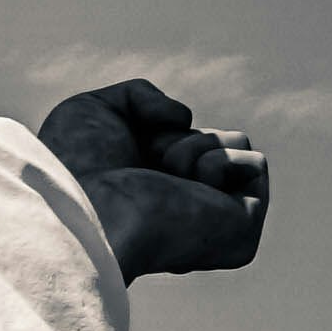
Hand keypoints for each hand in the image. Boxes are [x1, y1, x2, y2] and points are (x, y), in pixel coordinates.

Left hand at [39, 79, 269, 283]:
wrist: (85, 207)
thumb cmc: (75, 168)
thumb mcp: (95, 110)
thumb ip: (140, 97)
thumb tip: (184, 119)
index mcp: (151, 194)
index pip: (178, 137)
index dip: (152, 129)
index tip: (116, 158)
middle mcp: (183, 213)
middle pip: (207, 137)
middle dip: (174, 135)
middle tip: (142, 164)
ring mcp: (214, 225)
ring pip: (236, 143)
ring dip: (194, 144)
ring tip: (163, 176)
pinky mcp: (242, 233)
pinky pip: (255, 163)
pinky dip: (221, 160)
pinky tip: (189, 189)